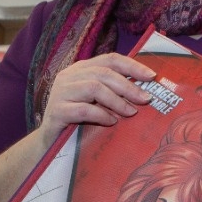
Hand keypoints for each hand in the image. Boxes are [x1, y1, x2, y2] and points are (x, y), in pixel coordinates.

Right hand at [37, 53, 155, 149]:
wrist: (49, 142)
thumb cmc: (78, 120)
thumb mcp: (96, 101)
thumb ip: (112, 91)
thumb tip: (145, 91)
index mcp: (81, 69)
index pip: (110, 59)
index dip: (132, 65)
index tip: (152, 76)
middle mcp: (69, 76)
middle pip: (104, 73)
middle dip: (128, 86)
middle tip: (146, 99)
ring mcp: (61, 92)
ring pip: (94, 88)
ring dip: (117, 101)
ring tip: (131, 112)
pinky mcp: (57, 111)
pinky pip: (83, 109)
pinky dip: (101, 115)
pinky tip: (111, 122)